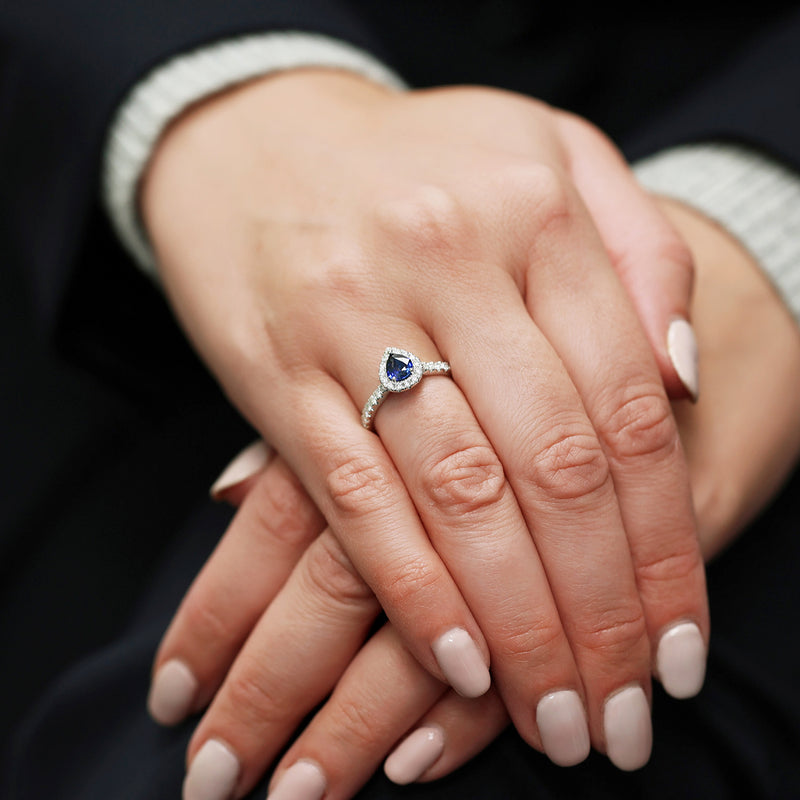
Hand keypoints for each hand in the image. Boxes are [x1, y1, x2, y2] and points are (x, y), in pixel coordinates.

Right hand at [143, 70, 707, 792]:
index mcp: (534, 213)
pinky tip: (458, 666)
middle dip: (598, 611)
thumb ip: (638, 255)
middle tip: (619, 717)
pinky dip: (412, 589)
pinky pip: (354, 497)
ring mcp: (354, 319)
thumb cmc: (418, 157)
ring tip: (554, 716)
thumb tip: (678, 381)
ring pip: (460, 498)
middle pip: (552, 469)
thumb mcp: (549, 157)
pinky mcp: (276, 371)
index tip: (677, 644)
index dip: (664, 543)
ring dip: (517, 625)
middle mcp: (450, 264)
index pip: (626, 408)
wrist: (254, 137)